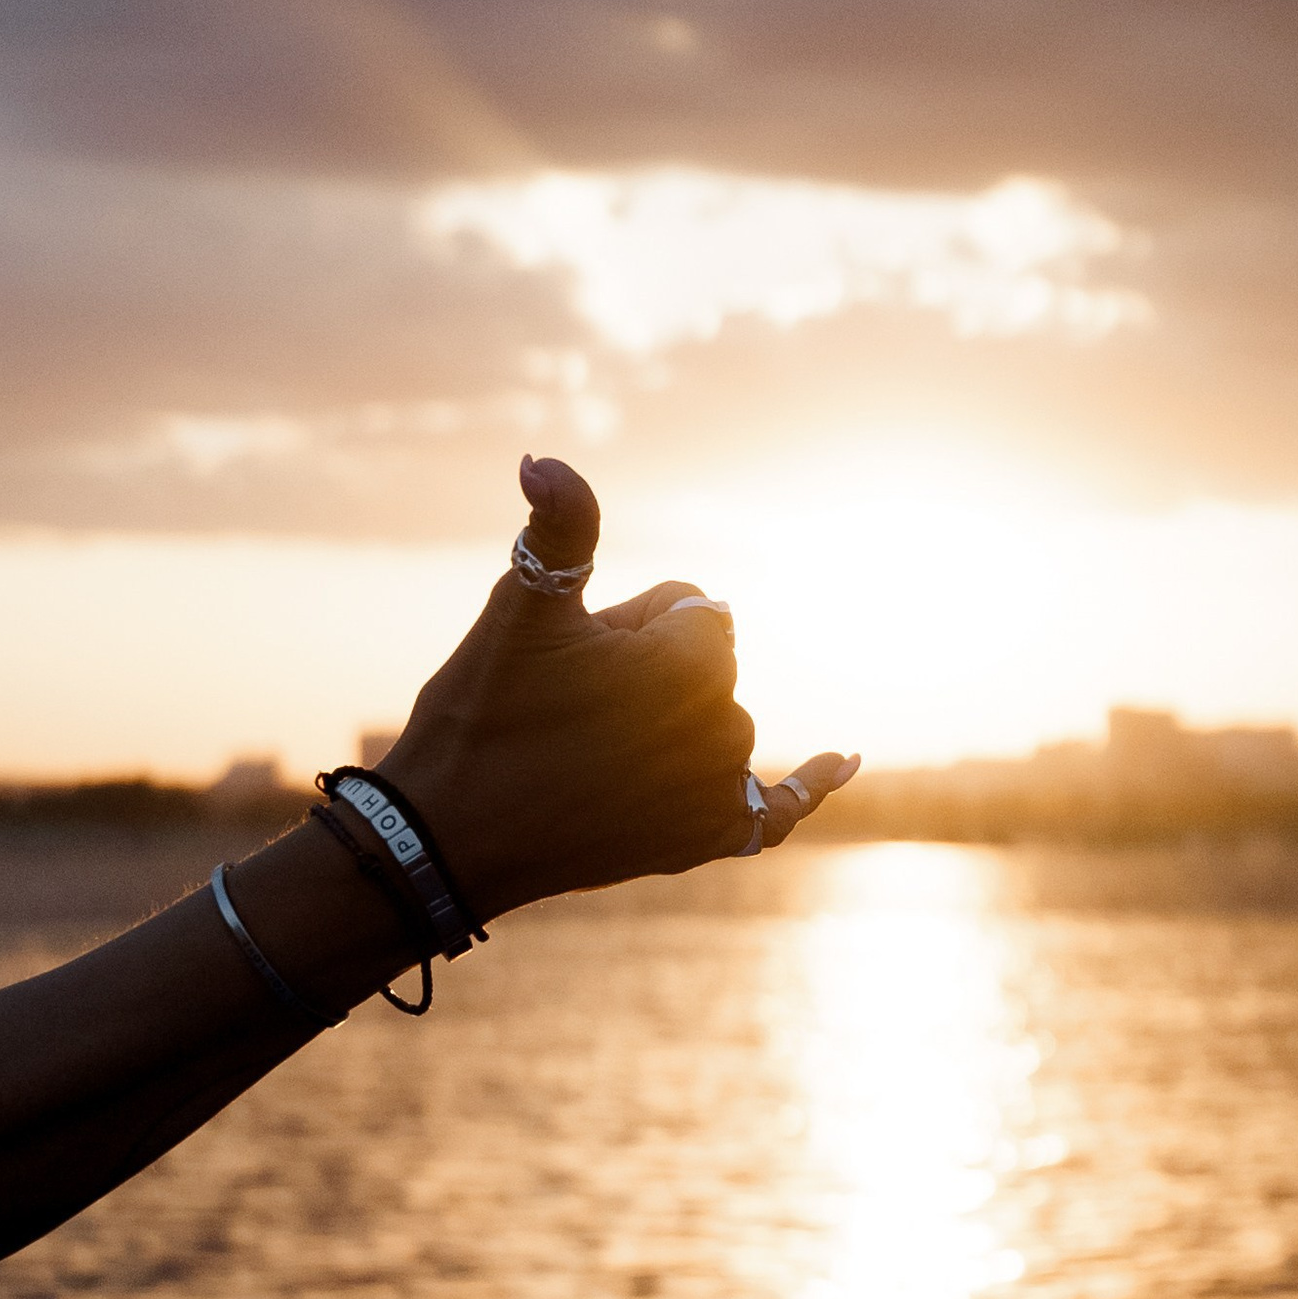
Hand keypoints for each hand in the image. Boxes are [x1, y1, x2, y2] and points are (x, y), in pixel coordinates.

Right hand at [379, 456, 859, 920]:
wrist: (452, 839)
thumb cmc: (482, 713)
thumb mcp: (520, 607)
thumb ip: (560, 527)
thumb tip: (544, 459)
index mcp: (693, 661)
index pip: (692, 610)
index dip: (628, 627)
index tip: (577, 663)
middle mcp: (726, 725)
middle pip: (705, 668)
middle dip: (649, 678)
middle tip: (572, 713)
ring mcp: (720, 788)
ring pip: (714, 723)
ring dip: (672, 727)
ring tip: (590, 757)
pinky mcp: (709, 838)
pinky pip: (776, 807)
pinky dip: (811, 784)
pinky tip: (845, 761)